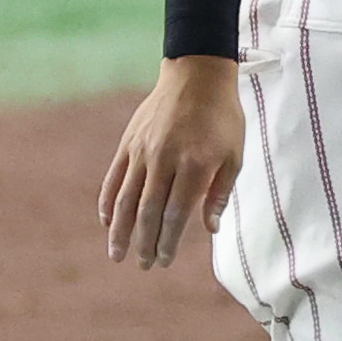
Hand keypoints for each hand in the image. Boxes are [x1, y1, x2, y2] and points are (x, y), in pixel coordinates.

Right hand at [100, 58, 245, 268]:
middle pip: (148, 211)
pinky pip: (114, 177)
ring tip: (117, 254)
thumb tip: (210, 228)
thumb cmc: (223, 118)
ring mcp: (142, 151)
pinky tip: (106, 222)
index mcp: (194, 165)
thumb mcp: (235, 155)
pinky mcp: (128, 143)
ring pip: (125, 198)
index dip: (168, 240)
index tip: (164, 261)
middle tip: (143, 265)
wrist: (197, 75)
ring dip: (120, 230)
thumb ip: (219, 193)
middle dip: (144, 242)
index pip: (176, 213)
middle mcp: (164, 160)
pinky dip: (108, 202)